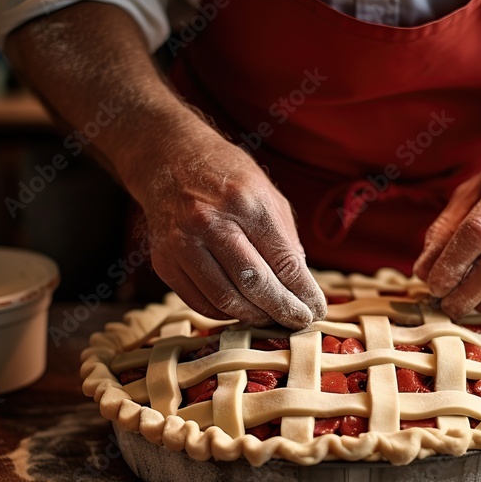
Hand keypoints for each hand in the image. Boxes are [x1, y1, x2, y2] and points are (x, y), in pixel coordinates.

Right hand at [135, 121, 325, 328]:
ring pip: (225, 300)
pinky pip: (201, 302)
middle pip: (254, 284)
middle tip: (299, 321)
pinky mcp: (165, 262)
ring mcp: (182, 244)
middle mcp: (210, 223)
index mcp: (246, 202)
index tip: (316, 309)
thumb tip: (300, 289)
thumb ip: (285, 242)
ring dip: (255, 316)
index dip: (304, 292)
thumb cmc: (227, 179)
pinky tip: (242, 309)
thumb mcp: (268, 197)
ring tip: (272, 317)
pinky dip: (226, 312)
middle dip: (283, 310)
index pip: (283, 261)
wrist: (170, 160)